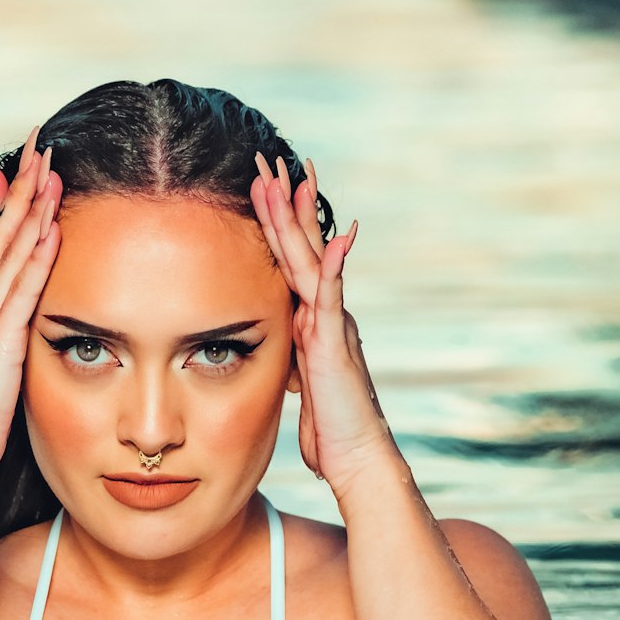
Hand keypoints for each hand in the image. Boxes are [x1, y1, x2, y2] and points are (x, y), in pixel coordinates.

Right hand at [0, 128, 61, 494]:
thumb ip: (7, 347)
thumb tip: (20, 337)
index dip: (0, 204)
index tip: (10, 167)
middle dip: (17, 188)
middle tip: (34, 145)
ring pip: (11, 251)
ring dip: (31, 207)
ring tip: (48, 167)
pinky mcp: (0, 341)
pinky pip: (24, 289)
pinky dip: (38, 255)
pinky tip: (53, 226)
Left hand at [251, 153, 393, 500]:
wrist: (356, 458)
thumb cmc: (330, 432)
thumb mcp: (298, 386)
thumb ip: (292, 362)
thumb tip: (281, 356)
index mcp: (310, 321)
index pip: (289, 262)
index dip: (276, 224)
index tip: (262, 187)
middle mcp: (324, 313)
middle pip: (301, 247)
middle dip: (286, 203)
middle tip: (271, 160)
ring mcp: (332, 323)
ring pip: (312, 260)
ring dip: (298, 219)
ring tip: (288, 178)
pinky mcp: (335, 342)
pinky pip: (332, 296)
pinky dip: (332, 264)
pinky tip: (335, 235)